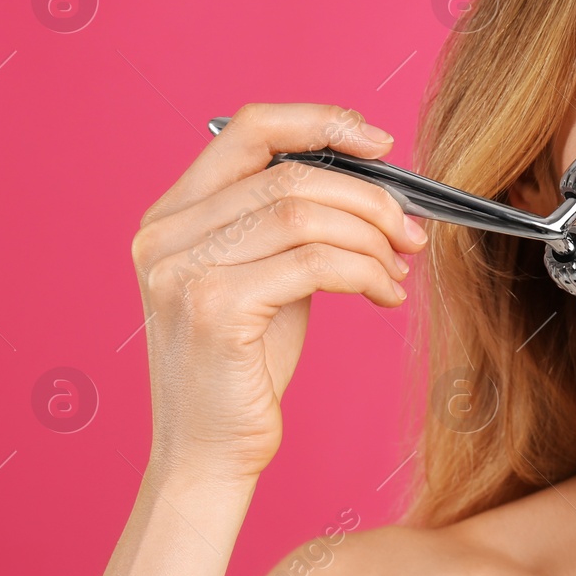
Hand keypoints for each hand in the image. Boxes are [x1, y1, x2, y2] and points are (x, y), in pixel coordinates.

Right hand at [129, 102, 426, 486]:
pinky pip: (314, 263)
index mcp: (171, 214)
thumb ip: (289, 223)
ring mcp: (183, 270)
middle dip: (367, 195)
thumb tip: (374, 183)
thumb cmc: (244, 368)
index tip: (381, 144)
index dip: (321, 121)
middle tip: (410, 229)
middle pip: (290, 171)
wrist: (208, 455)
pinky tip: (384, 294)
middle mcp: (165, 234)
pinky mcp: (215, 309)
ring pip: (305, 212)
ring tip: (398, 267)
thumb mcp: (262, 276)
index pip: (248, 129)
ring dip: (371, 236)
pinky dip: (365, 271)